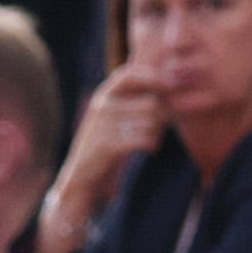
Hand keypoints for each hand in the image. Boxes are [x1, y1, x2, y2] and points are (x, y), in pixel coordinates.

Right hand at [40, 64, 170, 252]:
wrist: (81, 178)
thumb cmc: (107, 147)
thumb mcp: (117, 118)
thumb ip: (137, 102)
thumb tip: (170, 87)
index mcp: (104, 94)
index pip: (130, 73)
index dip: (154, 79)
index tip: (168, 91)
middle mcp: (102, 104)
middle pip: (153, 103)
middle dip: (162, 118)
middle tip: (157, 130)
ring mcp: (102, 123)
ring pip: (151, 121)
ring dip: (157, 134)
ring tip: (149, 141)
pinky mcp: (106, 144)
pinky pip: (144, 138)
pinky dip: (152, 144)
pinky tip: (148, 149)